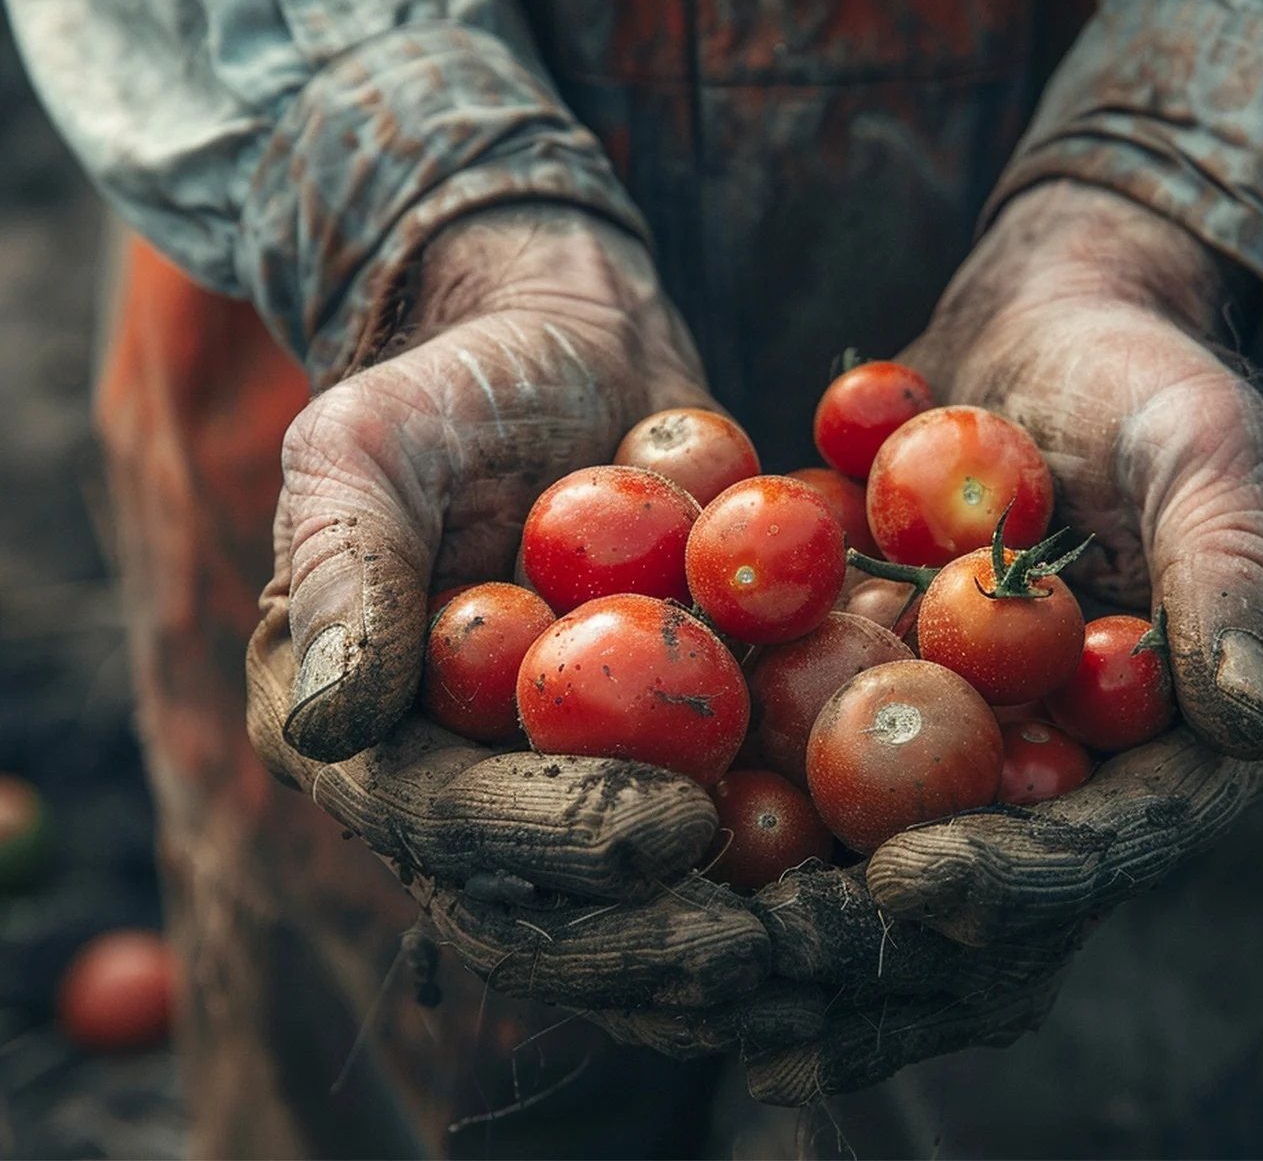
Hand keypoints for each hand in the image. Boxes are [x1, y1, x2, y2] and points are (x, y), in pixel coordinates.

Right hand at [245, 207, 771, 1017]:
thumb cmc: (456, 391)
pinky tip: (880, 885)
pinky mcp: (666, 775)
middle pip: (545, 917)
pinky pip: (729, 850)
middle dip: (650, 942)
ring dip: (736, 950)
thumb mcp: (368, 446)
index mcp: (373, 748)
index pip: (444, 832)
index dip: (551, 844)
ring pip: (641, 916)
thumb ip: (343, 571)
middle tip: (764, 945)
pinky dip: (798, 880)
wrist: (572, 363)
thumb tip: (331, 728)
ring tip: (837, 944)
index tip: (666, 827)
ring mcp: (569, 798)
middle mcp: (464, 800)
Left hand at [740, 180, 1262, 1101]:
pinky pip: (798, 788)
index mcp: (1162, 760)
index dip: (1013, 881)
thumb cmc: (1144, 377)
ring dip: (780, 929)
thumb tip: (1259, 724)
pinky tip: (632, 856)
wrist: (1043, 326)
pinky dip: (727, 828)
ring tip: (681, 953)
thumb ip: (1234, 577)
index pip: (1096, 851)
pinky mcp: (871, 716)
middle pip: (971, 908)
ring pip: (869, 875)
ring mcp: (958, 761)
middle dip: (870, 945)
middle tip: (762, 959)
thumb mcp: (1207, 451)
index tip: (911, 881)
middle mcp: (1057, 786)